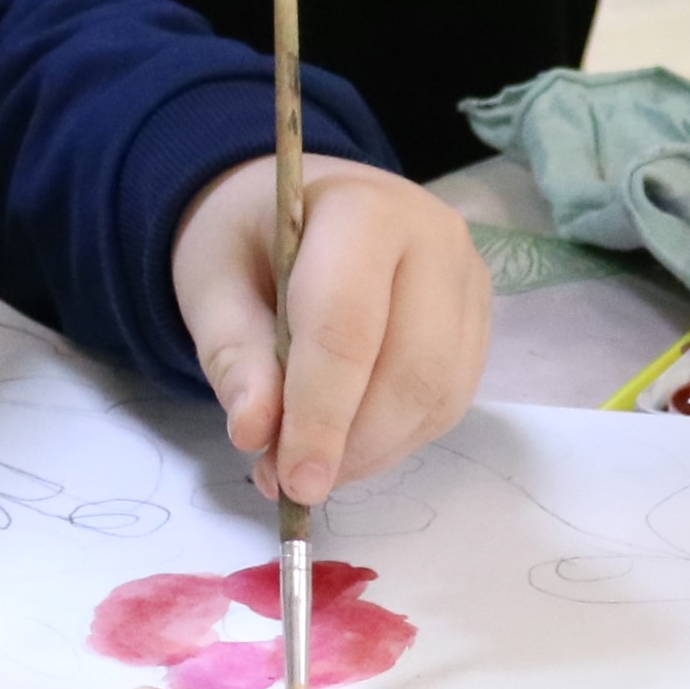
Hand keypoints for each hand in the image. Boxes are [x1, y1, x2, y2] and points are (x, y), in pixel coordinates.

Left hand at [172, 155, 488, 504]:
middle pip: (411, 368)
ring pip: (438, 394)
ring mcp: (467, 279)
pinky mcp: (476, 319)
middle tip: (293, 482)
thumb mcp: (213, 284)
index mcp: (361, 210)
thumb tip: (255, 432)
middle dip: (352, 443)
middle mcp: (434, 238)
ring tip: (311, 466)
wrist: (295, 205)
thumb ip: (234, 356)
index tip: (291, 480)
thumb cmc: (250, 239)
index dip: (320, 414)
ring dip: (375, 450)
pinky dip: (398, 438)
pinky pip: (450, 399)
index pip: (348, 327)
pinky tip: (350, 442)